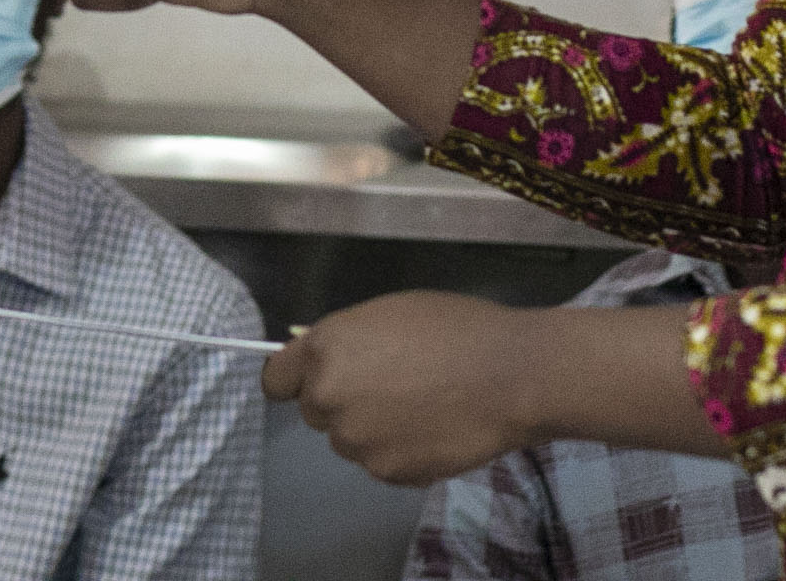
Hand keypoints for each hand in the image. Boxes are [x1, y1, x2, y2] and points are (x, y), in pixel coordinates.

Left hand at [262, 290, 546, 485]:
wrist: (510, 375)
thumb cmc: (456, 329)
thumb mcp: (391, 314)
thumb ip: (349, 341)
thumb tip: (331, 359)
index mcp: (326, 348)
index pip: (276, 380)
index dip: (295, 380)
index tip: (313, 383)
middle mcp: (329, 395)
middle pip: (315, 412)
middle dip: (343, 403)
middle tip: (391, 389)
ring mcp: (356, 439)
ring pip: (350, 440)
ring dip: (374, 431)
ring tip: (422, 409)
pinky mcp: (386, 472)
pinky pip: (383, 464)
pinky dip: (402, 454)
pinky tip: (435, 431)